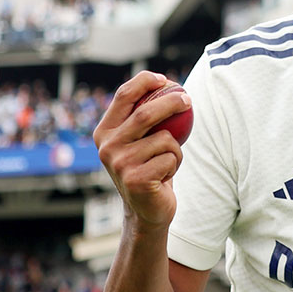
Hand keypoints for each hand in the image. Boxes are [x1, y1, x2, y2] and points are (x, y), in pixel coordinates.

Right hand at [94, 72, 190, 229]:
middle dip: (171, 102)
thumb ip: (144, 117)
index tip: (165, 80)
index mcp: (104, 132)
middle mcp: (107, 147)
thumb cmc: (148, 168)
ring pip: (164, 138)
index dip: (144, 82)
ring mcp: (120, 164)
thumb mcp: (140, 141)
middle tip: (188, 100)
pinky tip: (165, 177)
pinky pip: (170, 158)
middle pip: (145, 113)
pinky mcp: (136, 179)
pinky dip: (176, 164)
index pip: (123, 95)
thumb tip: (168, 83)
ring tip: (169, 160)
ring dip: (176, 148)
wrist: (146, 211)